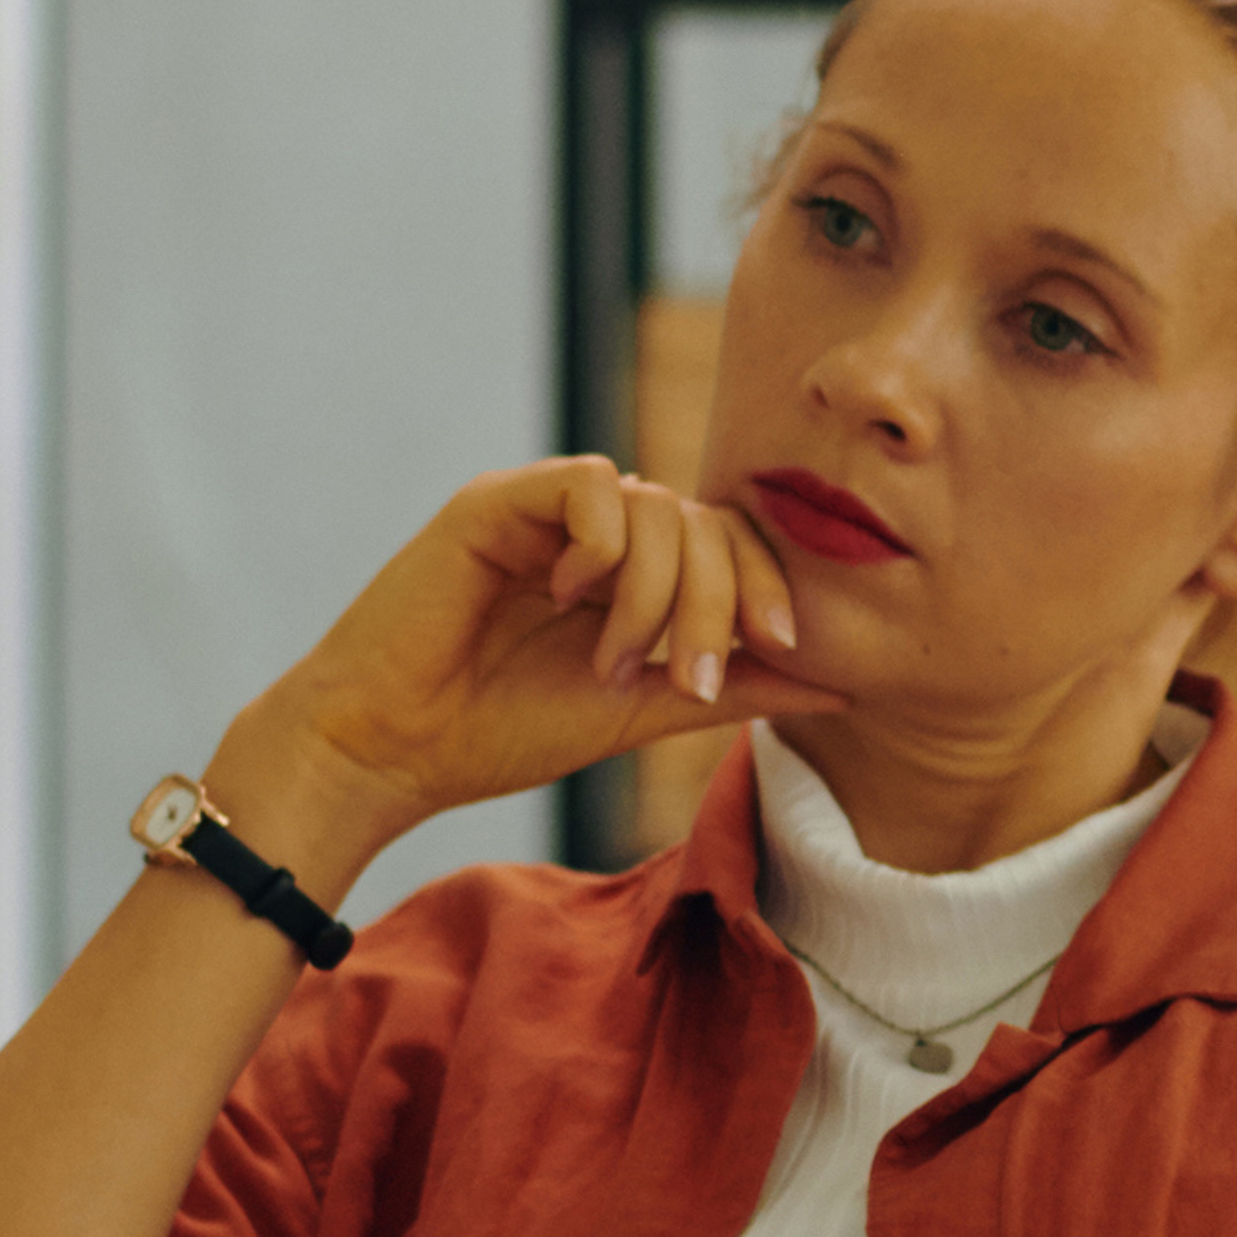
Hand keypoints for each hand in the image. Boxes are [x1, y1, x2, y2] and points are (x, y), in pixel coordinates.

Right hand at [223, 459, 838, 897]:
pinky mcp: (494, 502)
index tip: (784, 647)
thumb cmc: (501, 733)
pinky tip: (570, 598)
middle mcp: (593, 534)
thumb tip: (842, 683)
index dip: (770, 586)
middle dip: (722, 601)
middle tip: (687, 675)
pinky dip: (603, 546)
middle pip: (708, 521)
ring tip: (609, 660)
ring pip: (659, 504)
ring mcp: (543, 514)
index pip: (734, 543)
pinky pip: (589, 485)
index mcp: (631, 575)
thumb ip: (734, 688)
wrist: (393, 751)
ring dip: (656, 593)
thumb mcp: (644, 711)